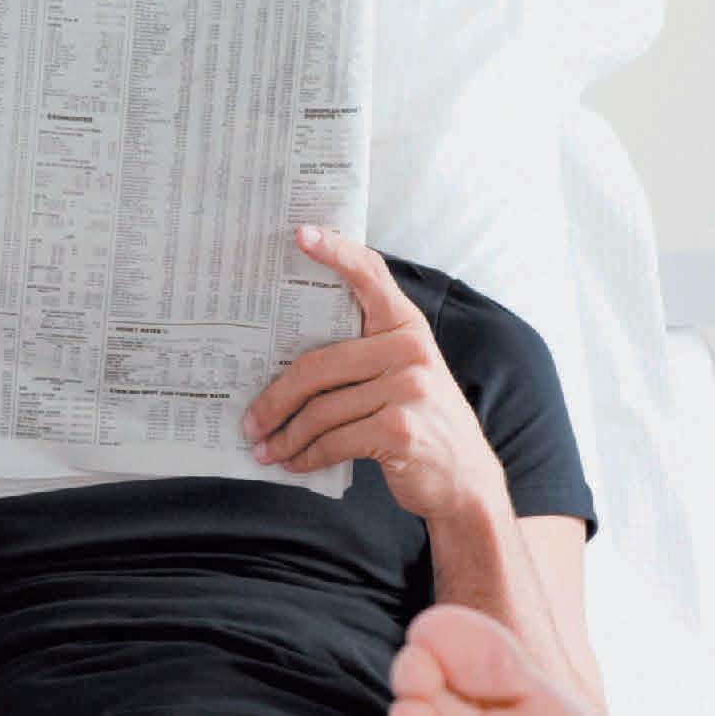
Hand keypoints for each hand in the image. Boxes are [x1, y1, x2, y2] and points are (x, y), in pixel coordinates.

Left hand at [243, 226, 506, 523]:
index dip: (335, 252)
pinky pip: (333, 440)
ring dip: (285, 436)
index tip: (300, 234)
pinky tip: (293, 462)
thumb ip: (363, 354)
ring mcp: (409, 389)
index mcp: (406, 326)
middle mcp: (410, 349)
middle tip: (248, 422)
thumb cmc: (418, 422)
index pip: (370, 276)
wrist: (466, 481)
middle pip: (316, 365)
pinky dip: (306, 455)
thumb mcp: (401, 375)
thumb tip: (281, 356)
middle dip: (273, 399)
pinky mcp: (400, 430)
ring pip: (320, 410)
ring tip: (263, 448)